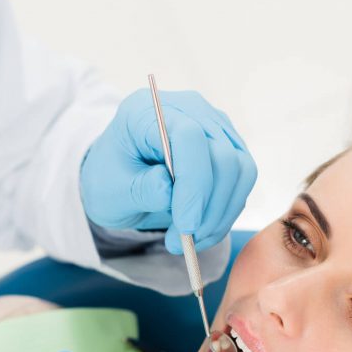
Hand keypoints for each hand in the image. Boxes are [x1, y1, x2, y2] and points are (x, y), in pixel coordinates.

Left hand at [81, 89, 256, 252]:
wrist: (121, 177)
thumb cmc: (111, 178)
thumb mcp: (110, 190)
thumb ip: (140, 189)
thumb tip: (169, 191)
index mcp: (149, 110)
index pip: (189, 136)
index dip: (193, 184)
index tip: (186, 225)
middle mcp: (189, 110)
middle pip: (223, 155)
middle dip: (208, 208)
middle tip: (183, 242)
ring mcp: (214, 127)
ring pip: (240, 171)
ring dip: (220, 215)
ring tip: (189, 241)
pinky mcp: (229, 149)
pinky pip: (241, 183)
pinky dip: (224, 214)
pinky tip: (200, 232)